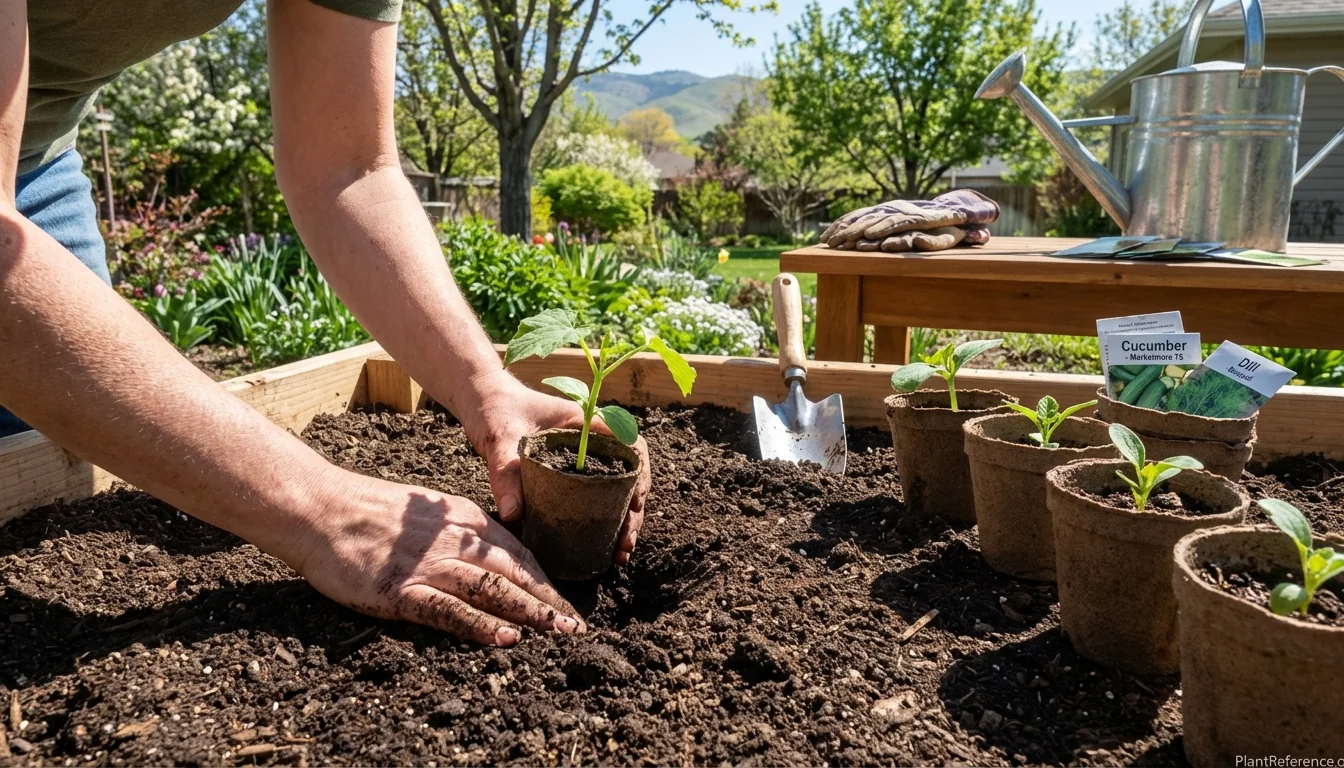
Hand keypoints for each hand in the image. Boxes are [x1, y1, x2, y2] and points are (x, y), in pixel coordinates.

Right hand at [288, 472, 584, 645]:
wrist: (319, 508)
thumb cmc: (367, 511)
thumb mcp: (427, 512)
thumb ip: (460, 532)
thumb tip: (491, 555)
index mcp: (463, 519)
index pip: (518, 551)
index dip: (545, 579)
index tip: (565, 601)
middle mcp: (454, 540)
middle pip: (515, 571)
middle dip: (549, 600)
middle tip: (576, 625)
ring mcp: (428, 566)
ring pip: (493, 589)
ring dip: (530, 612)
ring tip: (558, 631)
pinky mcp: (401, 590)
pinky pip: (450, 610)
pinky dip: (481, 624)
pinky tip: (506, 637)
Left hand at [465, 371, 650, 563]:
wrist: (481, 400)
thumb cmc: (496, 409)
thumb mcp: (501, 439)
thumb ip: (506, 473)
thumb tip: (514, 515)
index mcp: (587, 423)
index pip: (631, 445)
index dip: (640, 475)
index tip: (635, 504)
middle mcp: (591, 440)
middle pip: (629, 474)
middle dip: (633, 509)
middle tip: (625, 543)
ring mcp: (581, 457)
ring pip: (615, 487)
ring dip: (622, 518)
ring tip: (619, 552)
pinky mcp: (567, 472)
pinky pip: (593, 494)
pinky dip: (601, 518)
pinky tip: (601, 544)